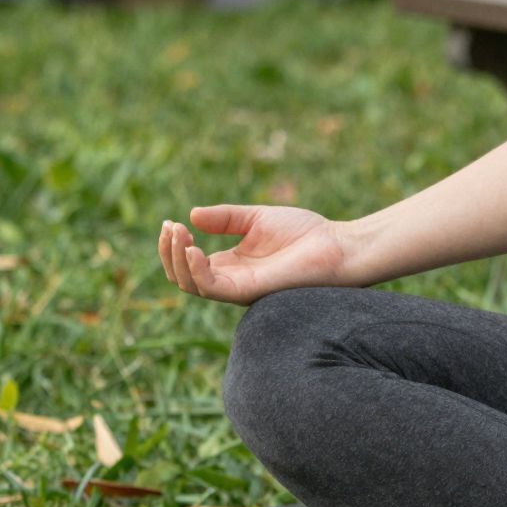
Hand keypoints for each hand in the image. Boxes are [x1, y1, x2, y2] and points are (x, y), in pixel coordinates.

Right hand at [158, 205, 353, 304]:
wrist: (336, 245)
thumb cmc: (304, 232)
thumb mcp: (257, 218)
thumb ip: (226, 218)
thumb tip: (192, 215)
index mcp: (232, 264)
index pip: (189, 263)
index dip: (174, 245)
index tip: (170, 222)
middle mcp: (231, 279)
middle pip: (184, 277)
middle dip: (170, 253)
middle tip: (170, 227)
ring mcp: (239, 287)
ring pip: (193, 285)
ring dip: (178, 260)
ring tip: (179, 234)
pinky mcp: (250, 291)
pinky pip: (213, 288)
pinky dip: (197, 271)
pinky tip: (195, 249)